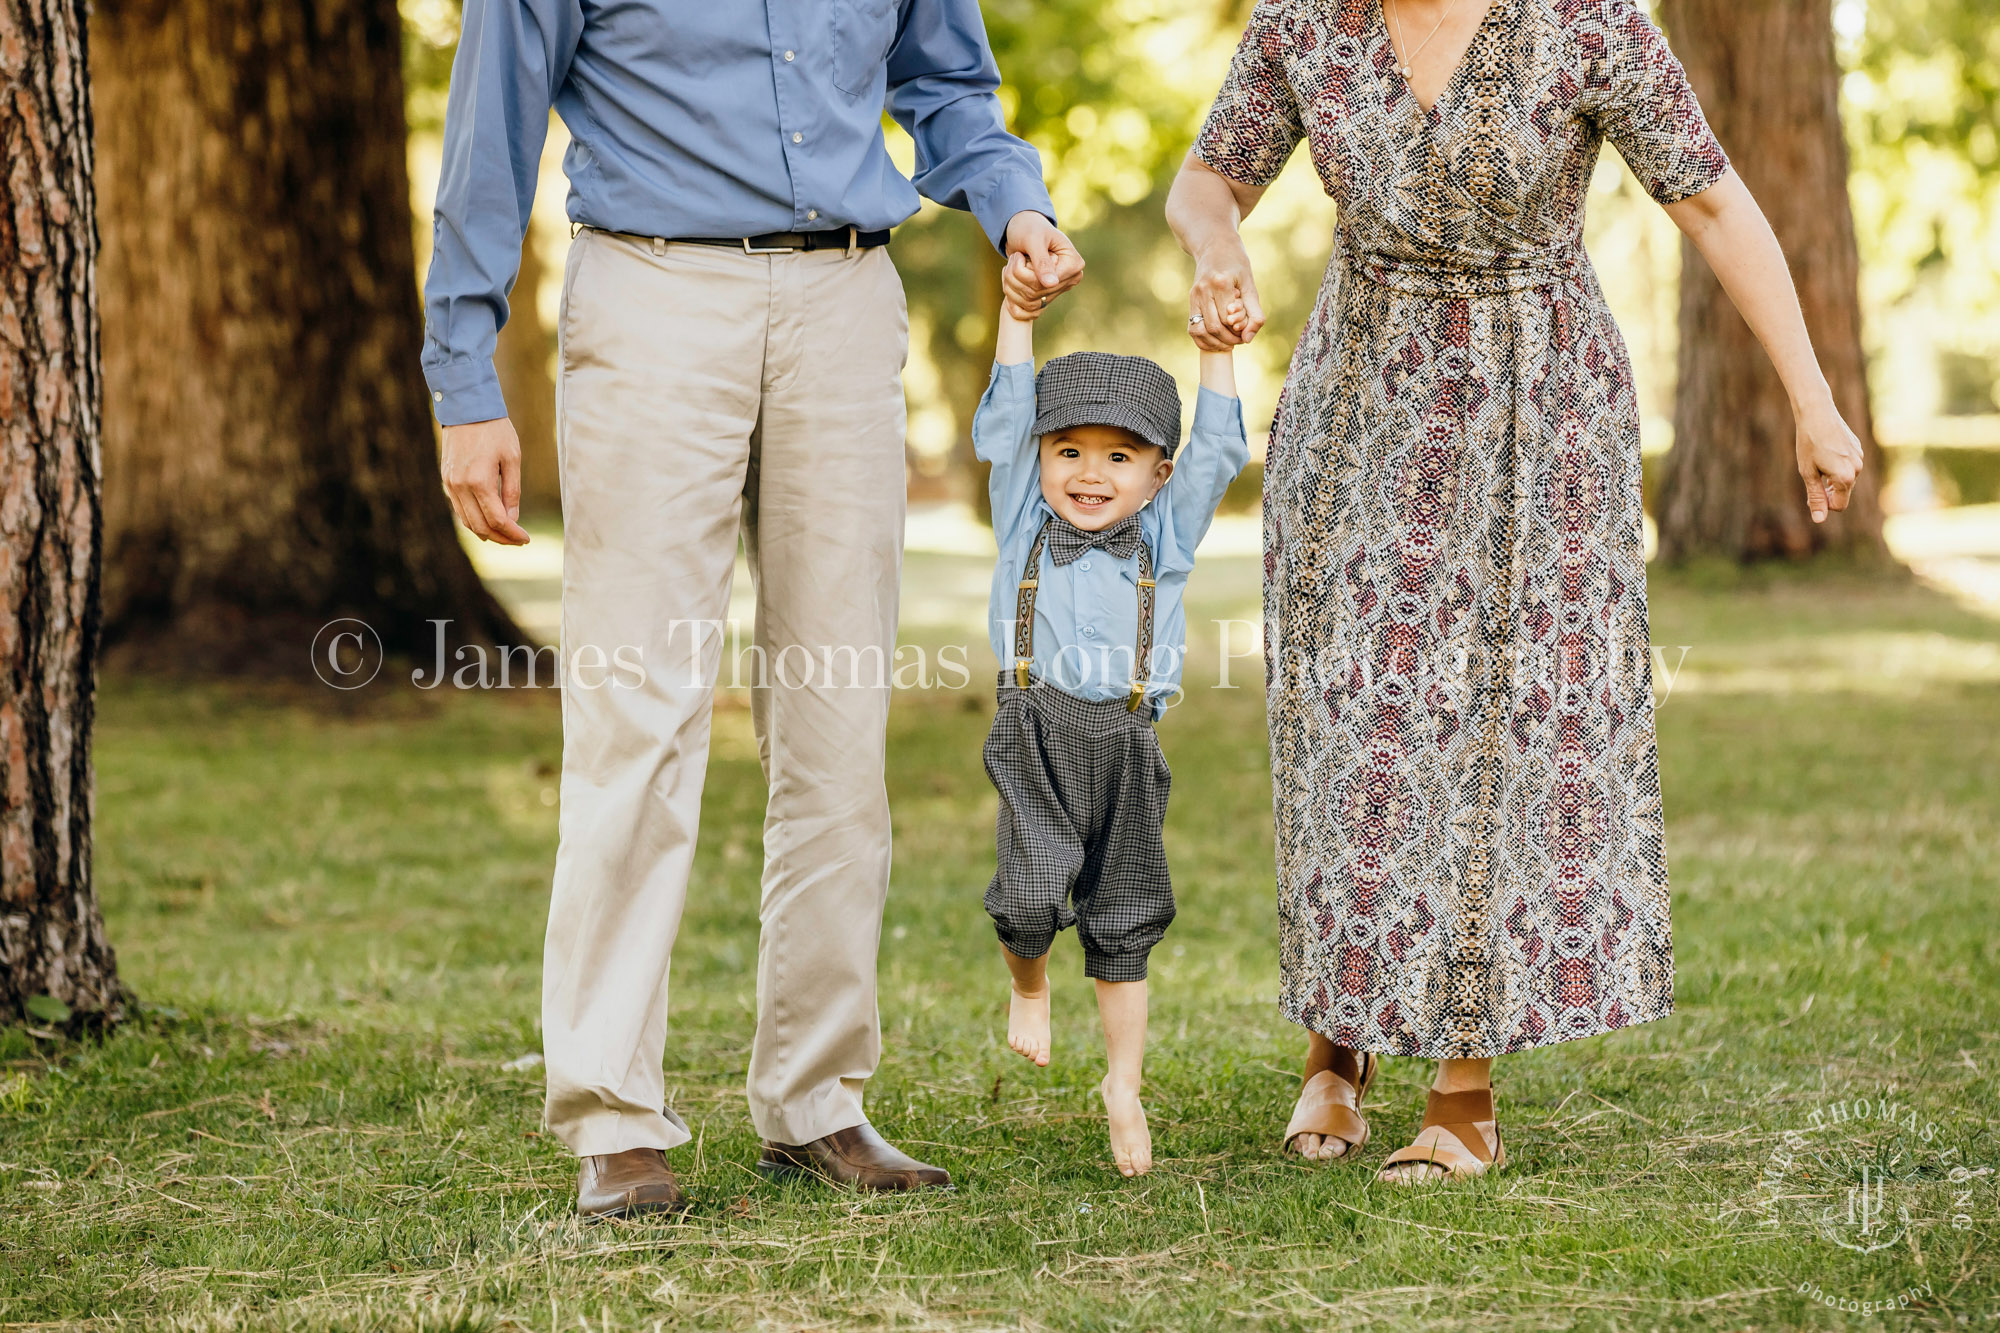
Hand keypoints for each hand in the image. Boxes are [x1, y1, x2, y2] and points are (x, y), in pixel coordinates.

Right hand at [441, 416, 529, 544]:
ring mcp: (450, 485)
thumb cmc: (495, 430)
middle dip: (501, 538)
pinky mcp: (446, 480)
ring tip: (506, 534)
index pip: (497, 520)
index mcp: (479, 482)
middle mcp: (460, 487)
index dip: (513, 534)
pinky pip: (459, 509)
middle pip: (480, 527)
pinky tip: (489, 520)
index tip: (526, 539)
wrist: (466, 408)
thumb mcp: (512, 459)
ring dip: (487, 532)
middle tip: (518, 540)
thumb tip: (512, 519)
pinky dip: (474, 519)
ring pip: (467, 522)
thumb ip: (512, 492)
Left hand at [1001, 211, 1083, 319]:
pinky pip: (1025, 311)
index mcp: (1073, 265)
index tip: (1018, 256)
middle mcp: (1069, 280)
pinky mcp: (1044, 297)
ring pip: (1027, 302)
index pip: (1044, 283)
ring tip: (1011, 266)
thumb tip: (1052, 284)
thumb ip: (1042, 261)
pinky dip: (1011, 299)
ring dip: (1010, 284)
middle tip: (1013, 259)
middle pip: (1035, 293)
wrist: (1023, 230)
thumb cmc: (1030, 228)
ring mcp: (1056, 290)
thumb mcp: (1034, 239)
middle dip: (1015, 276)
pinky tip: (1009, 282)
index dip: (1023, 273)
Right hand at [1188, 235, 1264, 350]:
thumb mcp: (1250, 285)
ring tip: (1227, 343)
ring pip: (1200, 331)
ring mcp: (1194, 295)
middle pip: (1214, 327)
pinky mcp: (1190, 300)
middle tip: (1238, 341)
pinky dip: (1203, 340)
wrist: (1215, 246)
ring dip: (1214, 343)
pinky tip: (1214, 342)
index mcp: (1221, 283)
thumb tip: (1248, 339)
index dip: (1237, 333)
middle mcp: (1204, 290)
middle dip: (1228, 340)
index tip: (1245, 334)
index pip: (1228, 319)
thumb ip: (1254, 313)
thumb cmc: (1236, 264)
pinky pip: (1192, 328)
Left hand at [1794, 397, 1863, 523]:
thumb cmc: (1809, 443)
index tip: (1811, 494)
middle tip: (1812, 478)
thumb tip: (1820, 520)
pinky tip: (1826, 453)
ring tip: (1818, 463)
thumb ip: (1816, 497)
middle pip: (1843, 492)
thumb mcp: (1808, 473)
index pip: (1839, 505)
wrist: (1817, 413)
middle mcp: (1857, 469)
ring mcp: (1859, 457)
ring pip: (1846, 478)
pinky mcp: (1858, 448)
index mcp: (1845, 478)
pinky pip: (1848, 465)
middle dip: (1828, 492)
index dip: (1824, 505)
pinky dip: (1837, 466)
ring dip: (1832, 478)